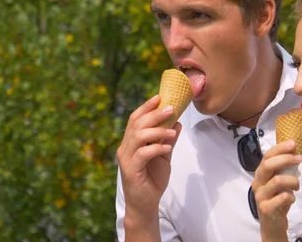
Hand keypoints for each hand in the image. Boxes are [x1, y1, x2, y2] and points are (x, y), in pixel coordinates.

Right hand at [116, 95, 181, 224]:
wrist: (146, 204)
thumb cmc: (152, 180)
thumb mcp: (164, 156)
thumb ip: (168, 140)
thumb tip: (177, 122)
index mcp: (131, 142)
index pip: (135, 119)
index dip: (146, 106)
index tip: (159, 96)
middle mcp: (125, 148)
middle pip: (136, 124)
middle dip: (154, 114)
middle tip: (171, 109)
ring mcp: (126, 159)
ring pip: (138, 136)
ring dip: (157, 130)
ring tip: (172, 132)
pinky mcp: (130, 170)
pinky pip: (143, 154)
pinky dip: (156, 148)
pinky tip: (167, 147)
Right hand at [251, 140, 301, 241]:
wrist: (272, 224)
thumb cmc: (276, 199)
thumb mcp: (279, 182)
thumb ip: (283, 170)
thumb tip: (296, 154)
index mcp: (260, 174)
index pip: (267, 156)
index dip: (280, 148)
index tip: (293, 143)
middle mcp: (257, 183)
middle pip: (268, 165)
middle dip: (285, 159)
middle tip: (299, 159)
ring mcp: (260, 196)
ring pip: (278, 181)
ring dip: (293, 181)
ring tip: (297, 186)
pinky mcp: (266, 208)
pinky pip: (282, 197)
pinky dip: (291, 197)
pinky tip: (292, 199)